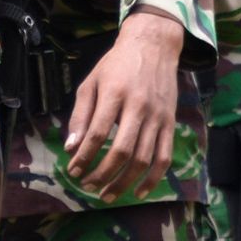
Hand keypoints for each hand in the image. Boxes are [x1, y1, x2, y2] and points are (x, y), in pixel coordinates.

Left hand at [65, 10, 184, 201]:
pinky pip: (164, 157)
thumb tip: (71, 147)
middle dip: (102, 174)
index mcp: (115, 93)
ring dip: (124, 182)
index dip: (84, 156)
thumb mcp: (91, 82)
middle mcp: (138, 106)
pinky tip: (138, 192)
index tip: (73, 170)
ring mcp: (157, 116)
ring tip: (107, 194)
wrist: (153, 46)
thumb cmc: (116, 65)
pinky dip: (152, 179)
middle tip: (88, 186)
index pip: (98, 133)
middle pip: (121, 151)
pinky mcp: (170, 123)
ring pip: (143, 159)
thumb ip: (81, 115)